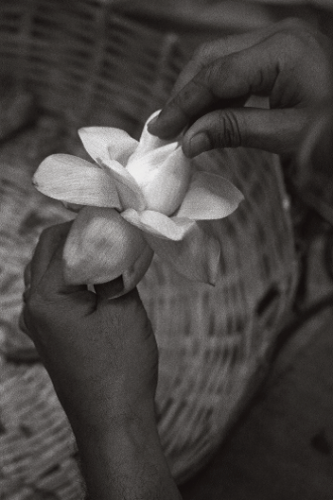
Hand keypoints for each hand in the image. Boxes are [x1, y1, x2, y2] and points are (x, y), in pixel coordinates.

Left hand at [22, 222, 157, 430]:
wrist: (113, 420)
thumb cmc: (121, 366)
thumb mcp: (123, 307)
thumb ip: (115, 266)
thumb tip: (116, 235)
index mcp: (47, 296)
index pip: (62, 238)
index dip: (90, 221)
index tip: (115, 214)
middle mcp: (33, 306)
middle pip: (48, 250)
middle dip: (79, 233)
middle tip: (112, 227)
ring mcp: (38, 322)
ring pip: (49, 269)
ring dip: (74, 254)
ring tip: (107, 248)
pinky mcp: (49, 334)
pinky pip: (53, 291)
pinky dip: (72, 275)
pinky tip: (97, 276)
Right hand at [148, 18, 332, 156]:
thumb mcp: (287, 134)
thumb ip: (235, 130)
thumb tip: (189, 140)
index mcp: (282, 50)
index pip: (216, 75)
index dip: (184, 104)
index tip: (162, 129)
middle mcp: (277, 35)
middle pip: (211, 59)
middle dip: (184, 94)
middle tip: (165, 127)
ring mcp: (278, 41)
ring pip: (220, 61)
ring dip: (197, 94)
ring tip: (181, 125)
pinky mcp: (279, 53)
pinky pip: (236, 68)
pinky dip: (217, 94)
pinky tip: (207, 116)